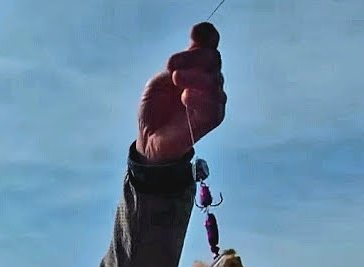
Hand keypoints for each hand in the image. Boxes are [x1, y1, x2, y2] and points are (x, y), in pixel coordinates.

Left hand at [137, 22, 225, 162]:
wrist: (150, 137)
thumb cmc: (156, 107)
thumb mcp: (159, 81)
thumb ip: (175, 66)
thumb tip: (192, 51)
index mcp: (196, 66)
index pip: (209, 44)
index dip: (206, 35)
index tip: (194, 33)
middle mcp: (208, 78)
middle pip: (212, 58)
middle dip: (192, 57)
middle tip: (170, 64)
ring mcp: (213, 98)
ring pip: (213, 80)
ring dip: (193, 77)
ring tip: (176, 79)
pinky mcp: (213, 117)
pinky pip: (213, 105)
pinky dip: (199, 98)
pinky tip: (185, 97)